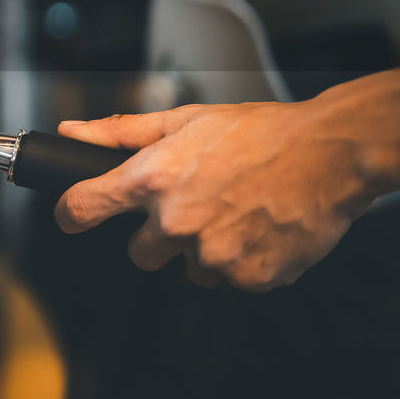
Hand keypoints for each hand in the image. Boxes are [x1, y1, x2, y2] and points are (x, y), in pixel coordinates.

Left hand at [51, 74, 399, 291]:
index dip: (72, 214)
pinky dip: (240, 260)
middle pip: (138, 253)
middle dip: (157, 235)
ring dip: (202, 248)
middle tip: (192, 206)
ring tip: (233, 211)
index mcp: (151, 180)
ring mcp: (212, 255)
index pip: (81, 209)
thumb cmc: (258, 132)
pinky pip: (229, 279)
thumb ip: (120, 131)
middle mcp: (175, 223)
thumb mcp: (183, 119)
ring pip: (187, 268)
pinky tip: (257, 228)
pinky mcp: (248, 278)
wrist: (328, 153)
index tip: (76, 215)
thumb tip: (70, 131)